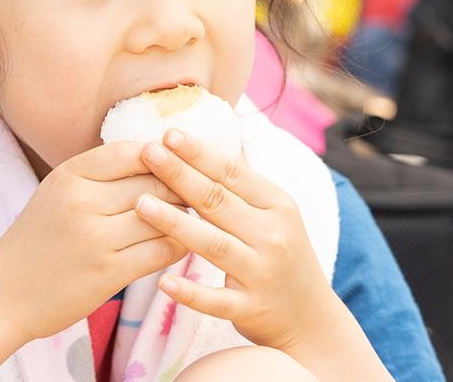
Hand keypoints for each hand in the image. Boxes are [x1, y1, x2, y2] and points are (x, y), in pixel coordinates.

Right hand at [0, 142, 189, 342]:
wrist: (3, 294)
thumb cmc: (38, 240)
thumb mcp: (58, 192)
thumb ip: (100, 173)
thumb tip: (156, 153)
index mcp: (70, 175)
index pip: (131, 152)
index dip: (163, 155)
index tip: (181, 161)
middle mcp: (81, 201)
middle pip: (154, 182)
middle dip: (182, 186)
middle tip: (201, 190)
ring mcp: (95, 238)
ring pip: (163, 216)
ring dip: (185, 217)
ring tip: (197, 216)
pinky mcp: (107, 273)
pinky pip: (160, 251)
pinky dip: (178, 245)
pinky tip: (183, 243)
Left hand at [133, 129, 335, 354]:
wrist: (312, 319)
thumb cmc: (282, 256)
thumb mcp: (275, 214)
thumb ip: (243, 184)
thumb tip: (205, 144)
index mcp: (277, 205)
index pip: (233, 173)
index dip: (200, 153)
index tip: (168, 134)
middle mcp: (272, 236)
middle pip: (218, 201)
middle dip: (180, 175)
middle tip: (147, 152)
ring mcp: (262, 273)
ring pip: (213, 244)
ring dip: (175, 223)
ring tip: (140, 204)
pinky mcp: (251, 308)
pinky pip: (216, 301)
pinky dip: (190, 293)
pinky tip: (164, 281)